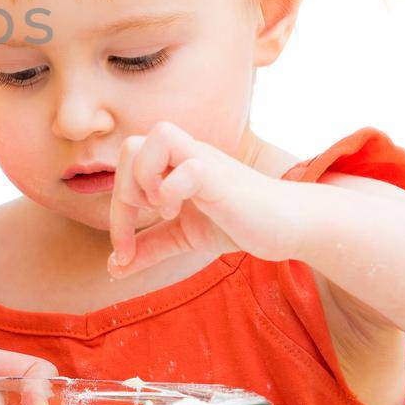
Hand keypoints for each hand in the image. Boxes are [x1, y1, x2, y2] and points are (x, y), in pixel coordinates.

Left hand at [107, 121, 301, 278]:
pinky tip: (179, 211)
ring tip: (164, 210)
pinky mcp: (222, 178)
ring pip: (156, 137)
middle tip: (145, 221)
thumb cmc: (239, 223)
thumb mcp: (184, 236)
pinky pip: (187, 166)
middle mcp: (186, 154)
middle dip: (124, 190)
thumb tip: (114, 266)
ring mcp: (205, 161)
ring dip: (146, 179)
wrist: (290, 227)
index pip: (124, 169)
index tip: (123, 253)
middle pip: (130, 145)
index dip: (115, 213)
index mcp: (173, 164)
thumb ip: (150, 246)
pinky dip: (171, 190)